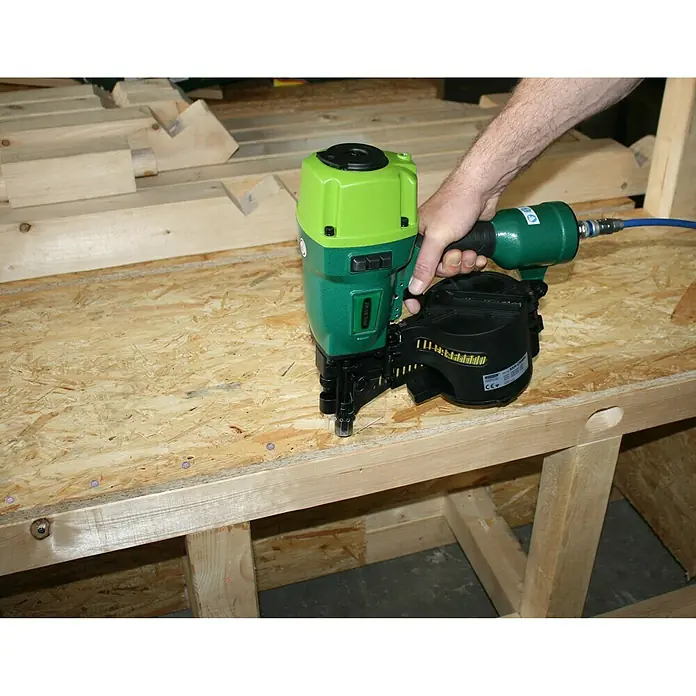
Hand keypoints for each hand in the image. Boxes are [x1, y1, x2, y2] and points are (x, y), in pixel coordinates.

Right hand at [404, 178, 498, 313]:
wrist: (482, 189)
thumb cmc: (456, 201)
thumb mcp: (437, 237)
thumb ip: (425, 264)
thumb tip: (415, 286)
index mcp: (413, 238)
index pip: (407, 270)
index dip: (411, 289)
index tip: (414, 306)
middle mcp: (427, 242)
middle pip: (433, 273)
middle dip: (449, 268)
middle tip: (454, 255)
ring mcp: (445, 243)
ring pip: (451, 269)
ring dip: (463, 263)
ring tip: (468, 249)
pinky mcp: (461, 242)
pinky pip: (464, 262)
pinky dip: (472, 260)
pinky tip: (476, 252)